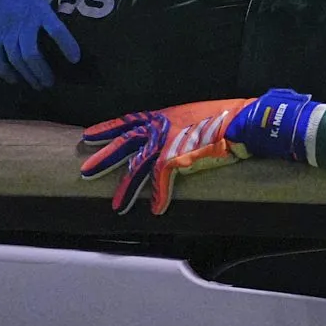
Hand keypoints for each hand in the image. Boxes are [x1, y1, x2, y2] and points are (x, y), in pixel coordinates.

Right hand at [0, 0, 92, 88]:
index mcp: (37, 8)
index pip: (56, 30)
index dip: (67, 45)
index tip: (75, 59)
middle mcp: (21, 23)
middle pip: (32, 54)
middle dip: (43, 71)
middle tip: (52, 83)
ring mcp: (3, 31)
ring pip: (16, 60)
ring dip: (28, 75)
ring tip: (38, 84)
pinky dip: (6, 72)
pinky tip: (15, 80)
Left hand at [79, 88, 317, 214]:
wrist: (241, 121)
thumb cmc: (227, 117)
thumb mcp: (198, 116)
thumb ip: (183, 126)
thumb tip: (179, 134)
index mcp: (165, 115)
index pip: (130, 121)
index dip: (109, 128)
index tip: (91, 133)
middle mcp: (161, 127)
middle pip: (125, 143)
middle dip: (104, 157)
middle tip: (85, 170)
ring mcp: (166, 143)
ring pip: (138, 168)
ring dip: (126, 188)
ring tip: (116, 205)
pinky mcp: (175, 158)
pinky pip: (162, 182)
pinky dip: (160, 197)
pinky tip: (156, 210)